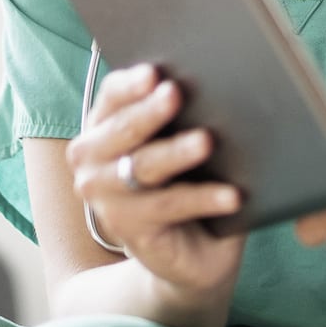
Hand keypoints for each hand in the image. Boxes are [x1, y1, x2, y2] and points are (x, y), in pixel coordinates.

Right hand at [69, 64, 245, 298]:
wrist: (185, 253)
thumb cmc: (184, 182)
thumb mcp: (177, 143)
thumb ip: (181, 116)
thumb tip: (216, 85)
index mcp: (103, 126)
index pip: (112, 95)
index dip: (131, 84)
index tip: (155, 73)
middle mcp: (93, 161)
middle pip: (124, 129)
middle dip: (151, 111)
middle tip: (176, 94)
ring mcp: (106, 197)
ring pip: (144, 167)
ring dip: (177, 152)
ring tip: (207, 141)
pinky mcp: (128, 228)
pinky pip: (170, 206)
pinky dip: (204, 198)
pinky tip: (232, 196)